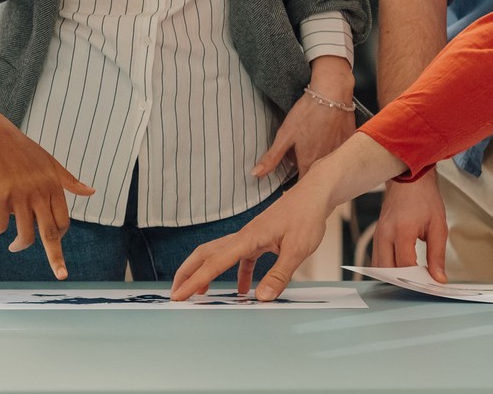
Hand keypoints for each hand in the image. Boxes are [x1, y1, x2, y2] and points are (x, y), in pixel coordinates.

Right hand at [0, 109, 94, 279]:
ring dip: (19, 246)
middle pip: (50, 234)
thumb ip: (71, 182)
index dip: (60, 236)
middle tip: (61, 275)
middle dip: (57, 258)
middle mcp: (39, 194)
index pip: (64, 221)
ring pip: (25, 235)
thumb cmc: (25, 151)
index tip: (54, 241)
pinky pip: (1, 224)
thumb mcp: (53, 164)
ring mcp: (20, 197)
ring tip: (14, 246)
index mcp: (54, 187)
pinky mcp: (1, 197)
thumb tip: (92, 192)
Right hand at [169, 180, 335, 300]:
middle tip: (176, 293)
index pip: (214, 263)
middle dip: (188, 273)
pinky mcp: (259, 238)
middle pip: (206, 254)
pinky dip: (235, 273)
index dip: (195, 281)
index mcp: (248, 238)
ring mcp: (250, 236)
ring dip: (206, 272)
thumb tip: (261, 299)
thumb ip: (279, 275)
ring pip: (220, 254)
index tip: (179, 296)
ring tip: (200, 294)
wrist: (316, 193)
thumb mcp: (297, 250)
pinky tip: (242, 289)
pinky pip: (239, 258)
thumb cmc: (307, 216)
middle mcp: (244, 236)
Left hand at [253, 63, 355, 181]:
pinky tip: (327, 136)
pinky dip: (333, 149)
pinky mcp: (349, 142)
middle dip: (306, 170)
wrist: (333, 92)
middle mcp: (327, 162)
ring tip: (313, 142)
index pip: (302, 187)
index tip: (289, 184)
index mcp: (309, 163)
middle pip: (315, 174)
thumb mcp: (285, 134)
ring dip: (320, 160)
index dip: (295, 188)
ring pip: (328, 164)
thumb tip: (256, 175)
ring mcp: (340, 152)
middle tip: (299, 155)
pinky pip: (341, 153)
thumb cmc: (308, 112)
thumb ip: (272, 157)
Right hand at [370, 172, 448, 281]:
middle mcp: (386, 233)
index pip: (405, 263)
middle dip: (402, 281)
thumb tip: (438, 278)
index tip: (428, 284)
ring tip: (411, 280)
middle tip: (419, 286)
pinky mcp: (377, 234)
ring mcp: (378, 234)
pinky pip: (377, 257)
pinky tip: (401, 270)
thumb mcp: (438, 226)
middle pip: (387, 269)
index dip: (416, 279)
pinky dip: (387, 267)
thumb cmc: (424, 198)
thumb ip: (437, 255)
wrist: (409, 178)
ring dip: (393, 276)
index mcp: (402, 229)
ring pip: (379, 266)